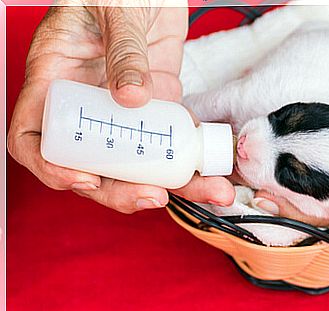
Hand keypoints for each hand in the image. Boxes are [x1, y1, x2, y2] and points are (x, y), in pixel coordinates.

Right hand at [8, 2, 234, 212]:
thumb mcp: (113, 10)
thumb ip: (122, 51)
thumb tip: (132, 99)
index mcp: (56, 81)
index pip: (35, 140)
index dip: (54, 169)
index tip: (87, 180)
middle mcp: (89, 104)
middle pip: (95, 165)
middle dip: (123, 190)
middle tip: (155, 196)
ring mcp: (125, 109)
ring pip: (139, 161)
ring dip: (172, 182)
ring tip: (209, 190)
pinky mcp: (159, 104)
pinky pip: (171, 140)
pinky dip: (193, 157)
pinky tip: (216, 166)